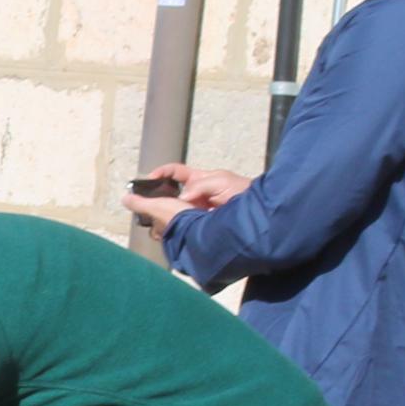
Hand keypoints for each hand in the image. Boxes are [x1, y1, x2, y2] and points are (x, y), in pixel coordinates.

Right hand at [124, 166, 248, 235]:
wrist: (260, 214)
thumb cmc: (243, 192)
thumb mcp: (220, 180)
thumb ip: (199, 186)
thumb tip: (181, 199)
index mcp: (198, 181)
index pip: (174, 173)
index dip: (160, 173)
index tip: (148, 180)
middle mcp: (195, 197)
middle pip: (168, 197)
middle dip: (156, 200)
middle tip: (145, 206)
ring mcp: (196, 212)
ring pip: (172, 214)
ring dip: (162, 218)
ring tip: (154, 222)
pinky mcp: (199, 227)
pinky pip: (180, 228)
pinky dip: (172, 230)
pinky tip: (167, 232)